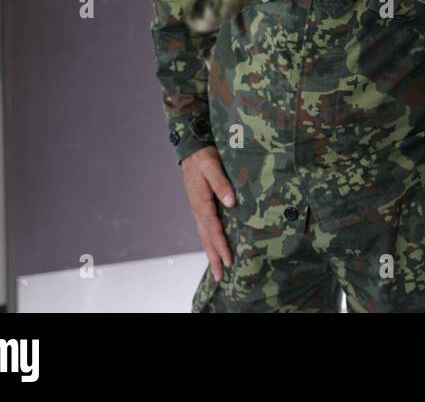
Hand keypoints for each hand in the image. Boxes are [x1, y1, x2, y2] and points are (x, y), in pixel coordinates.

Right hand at [179, 145, 234, 282]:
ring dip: (211, 251)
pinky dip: (209, 240)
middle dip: (214, 257)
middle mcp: (198, 209)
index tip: (229, 261)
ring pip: (204, 235)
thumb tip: (231, 203)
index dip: (221, 246)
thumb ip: (221, 184)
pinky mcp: (200, 205)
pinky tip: (214, 246)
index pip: (213, 229)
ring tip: (218, 267)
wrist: (192, 148)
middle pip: (206, 238)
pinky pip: (204, 227)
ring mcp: (198, 208)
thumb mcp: (213, 166)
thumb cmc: (204, 156)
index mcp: (202, 202)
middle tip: (220, 276)